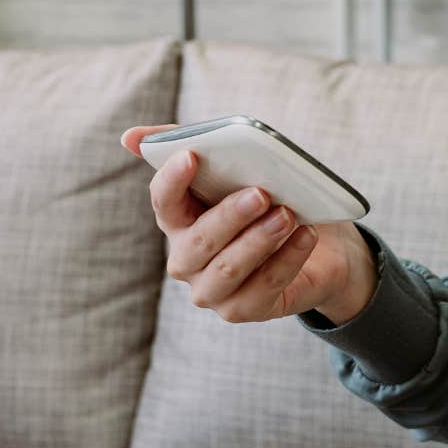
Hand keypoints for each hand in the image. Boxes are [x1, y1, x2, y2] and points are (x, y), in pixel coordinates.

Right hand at [120, 125, 376, 324]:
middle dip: (229, 217)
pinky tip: (304, 235)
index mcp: (177, 222)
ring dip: (259, 241)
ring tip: (287, 215)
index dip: (173, 180)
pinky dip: (287, 259)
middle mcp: (187, 261)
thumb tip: (129, 137)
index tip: (192, 155)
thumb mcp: (233, 169)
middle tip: (260, 193)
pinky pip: (264, 288)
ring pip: (228, 269)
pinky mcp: (244, 309)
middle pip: (198, 241)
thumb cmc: (266, 202)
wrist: (318, 245)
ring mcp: (213, 290)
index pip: (163, 202)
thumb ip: (187, 143)